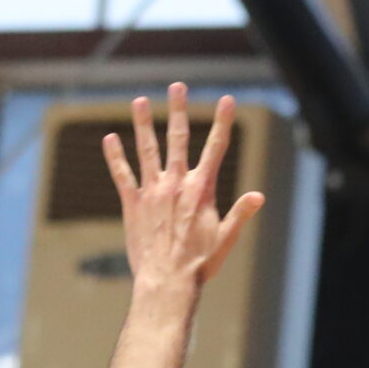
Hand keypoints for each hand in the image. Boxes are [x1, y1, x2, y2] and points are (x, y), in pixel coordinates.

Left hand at [101, 83, 263, 291]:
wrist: (168, 281)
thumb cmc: (200, 263)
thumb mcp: (227, 238)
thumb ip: (240, 213)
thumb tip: (258, 196)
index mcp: (202, 190)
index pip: (216, 148)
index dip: (222, 122)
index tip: (227, 100)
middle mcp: (176, 184)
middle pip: (178, 139)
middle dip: (178, 110)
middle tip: (177, 86)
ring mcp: (152, 192)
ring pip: (147, 150)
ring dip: (143, 124)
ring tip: (139, 101)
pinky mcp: (133, 204)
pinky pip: (122, 175)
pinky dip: (116, 156)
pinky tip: (110, 138)